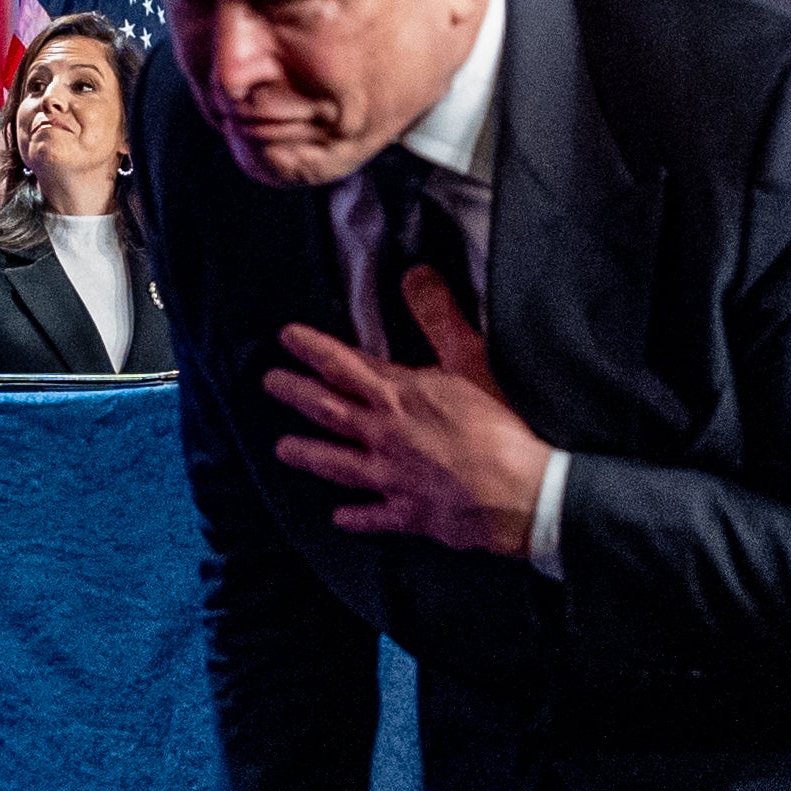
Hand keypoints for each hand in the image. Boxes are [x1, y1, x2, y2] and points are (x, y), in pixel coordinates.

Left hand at [263, 270, 557, 558]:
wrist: (521, 493)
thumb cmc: (498, 426)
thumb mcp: (471, 360)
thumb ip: (439, 316)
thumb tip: (414, 274)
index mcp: (397, 396)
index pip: (343, 364)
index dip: (312, 348)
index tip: (286, 337)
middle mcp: (384, 435)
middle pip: (328, 411)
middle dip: (296, 394)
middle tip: (269, 384)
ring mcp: (391, 478)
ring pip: (337, 465)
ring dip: (308, 454)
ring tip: (282, 449)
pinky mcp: (408, 514)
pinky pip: (373, 516)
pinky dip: (355, 516)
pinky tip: (339, 517)